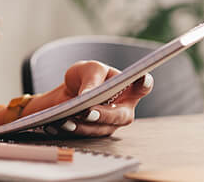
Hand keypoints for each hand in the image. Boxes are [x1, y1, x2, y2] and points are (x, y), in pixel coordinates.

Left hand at [22, 61, 152, 137]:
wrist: (70, 91)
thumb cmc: (86, 76)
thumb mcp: (88, 70)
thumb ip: (91, 80)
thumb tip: (88, 96)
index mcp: (128, 88)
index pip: (142, 86)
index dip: (144, 84)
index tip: (142, 78)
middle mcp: (124, 108)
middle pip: (121, 116)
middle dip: (104, 115)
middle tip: (89, 111)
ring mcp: (112, 123)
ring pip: (101, 128)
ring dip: (84, 125)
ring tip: (67, 119)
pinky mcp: (97, 132)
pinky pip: (86, 135)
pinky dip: (72, 129)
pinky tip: (59, 124)